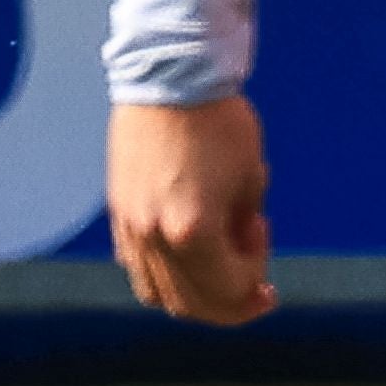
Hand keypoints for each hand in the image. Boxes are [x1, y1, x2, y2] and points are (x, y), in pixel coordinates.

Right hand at [109, 97, 277, 324]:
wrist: (169, 80)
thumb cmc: (220, 124)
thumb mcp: (251, 180)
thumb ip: (244, 230)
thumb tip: (238, 256)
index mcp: (193, 231)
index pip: (226, 291)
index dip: (254, 288)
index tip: (268, 268)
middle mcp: (153, 237)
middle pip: (189, 304)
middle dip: (229, 303)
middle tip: (255, 285)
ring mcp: (129, 228)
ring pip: (158, 293)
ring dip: (196, 295)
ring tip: (223, 267)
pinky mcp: (117, 215)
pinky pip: (138, 267)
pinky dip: (168, 276)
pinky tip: (193, 254)